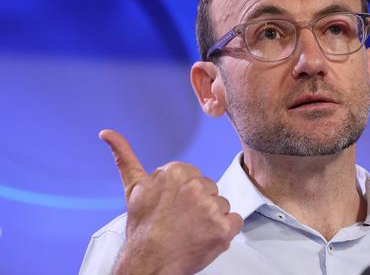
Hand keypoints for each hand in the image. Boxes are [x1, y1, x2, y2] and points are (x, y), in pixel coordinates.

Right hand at [99, 129, 242, 274]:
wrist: (148, 263)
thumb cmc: (142, 229)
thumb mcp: (133, 188)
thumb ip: (125, 157)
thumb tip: (108, 133)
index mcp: (177, 172)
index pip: (196, 177)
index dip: (185, 195)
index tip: (173, 207)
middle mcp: (195, 186)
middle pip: (211, 190)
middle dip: (199, 205)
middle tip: (181, 221)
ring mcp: (211, 208)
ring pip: (223, 206)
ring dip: (212, 219)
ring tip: (191, 230)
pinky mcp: (223, 228)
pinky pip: (235, 222)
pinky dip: (225, 232)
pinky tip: (206, 237)